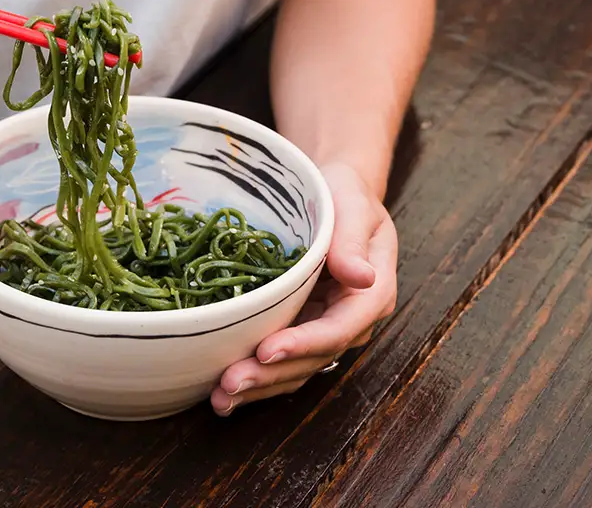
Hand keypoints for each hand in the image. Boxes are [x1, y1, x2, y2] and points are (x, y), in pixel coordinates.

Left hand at [211, 162, 397, 415]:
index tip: (267, 350)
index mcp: (371, 293)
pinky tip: (222, 394)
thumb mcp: (354, 206)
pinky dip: (255, 379)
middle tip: (229, 382)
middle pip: (312, 359)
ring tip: (220, 397)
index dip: (304, 344)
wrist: (333, 195)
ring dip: (259, 387)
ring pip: (295, 370)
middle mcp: (350, 320)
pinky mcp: (300, 330)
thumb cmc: (345, 195)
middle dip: (271, 375)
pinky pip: (281, 363)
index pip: (338, 329)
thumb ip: (353, 241)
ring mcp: (324, 328)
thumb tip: (362, 277)